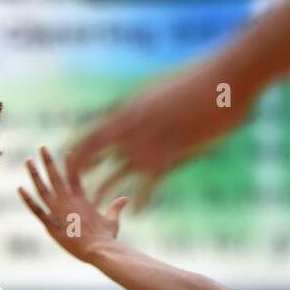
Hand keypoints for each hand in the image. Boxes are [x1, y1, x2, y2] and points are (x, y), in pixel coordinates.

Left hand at [19, 145, 128, 263]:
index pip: (74, 176)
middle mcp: (68, 202)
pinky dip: (28, 200)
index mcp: (82, 200)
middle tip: (41, 147)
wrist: (99, 250)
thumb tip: (125, 198)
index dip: (70, 164)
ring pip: (43, 189)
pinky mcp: (51, 225)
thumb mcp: (113, 220)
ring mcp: (58, 212)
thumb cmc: (106, 238)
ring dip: (35, 174)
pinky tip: (19, 188)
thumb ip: (116, 207)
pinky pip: (37, 210)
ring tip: (28, 161)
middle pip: (56, 177)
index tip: (67, 152)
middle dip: (48, 161)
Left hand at [66, 56, 257, 202]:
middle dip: (80, 171)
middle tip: (67, 188)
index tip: (65, 159)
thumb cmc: (198, 80)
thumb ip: (146, 106)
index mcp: (130, 109)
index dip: (78, 147)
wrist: (224, 78)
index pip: (93, 131)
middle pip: (95, 152)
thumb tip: (138, 111)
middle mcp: (133, 126)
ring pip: (117, 172)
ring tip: (95, 208)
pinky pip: (150, 182)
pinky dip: (143, 198)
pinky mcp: (171, 152)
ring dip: (105, 191)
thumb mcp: (162, 91)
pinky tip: (137, 211)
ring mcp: (150, 140)